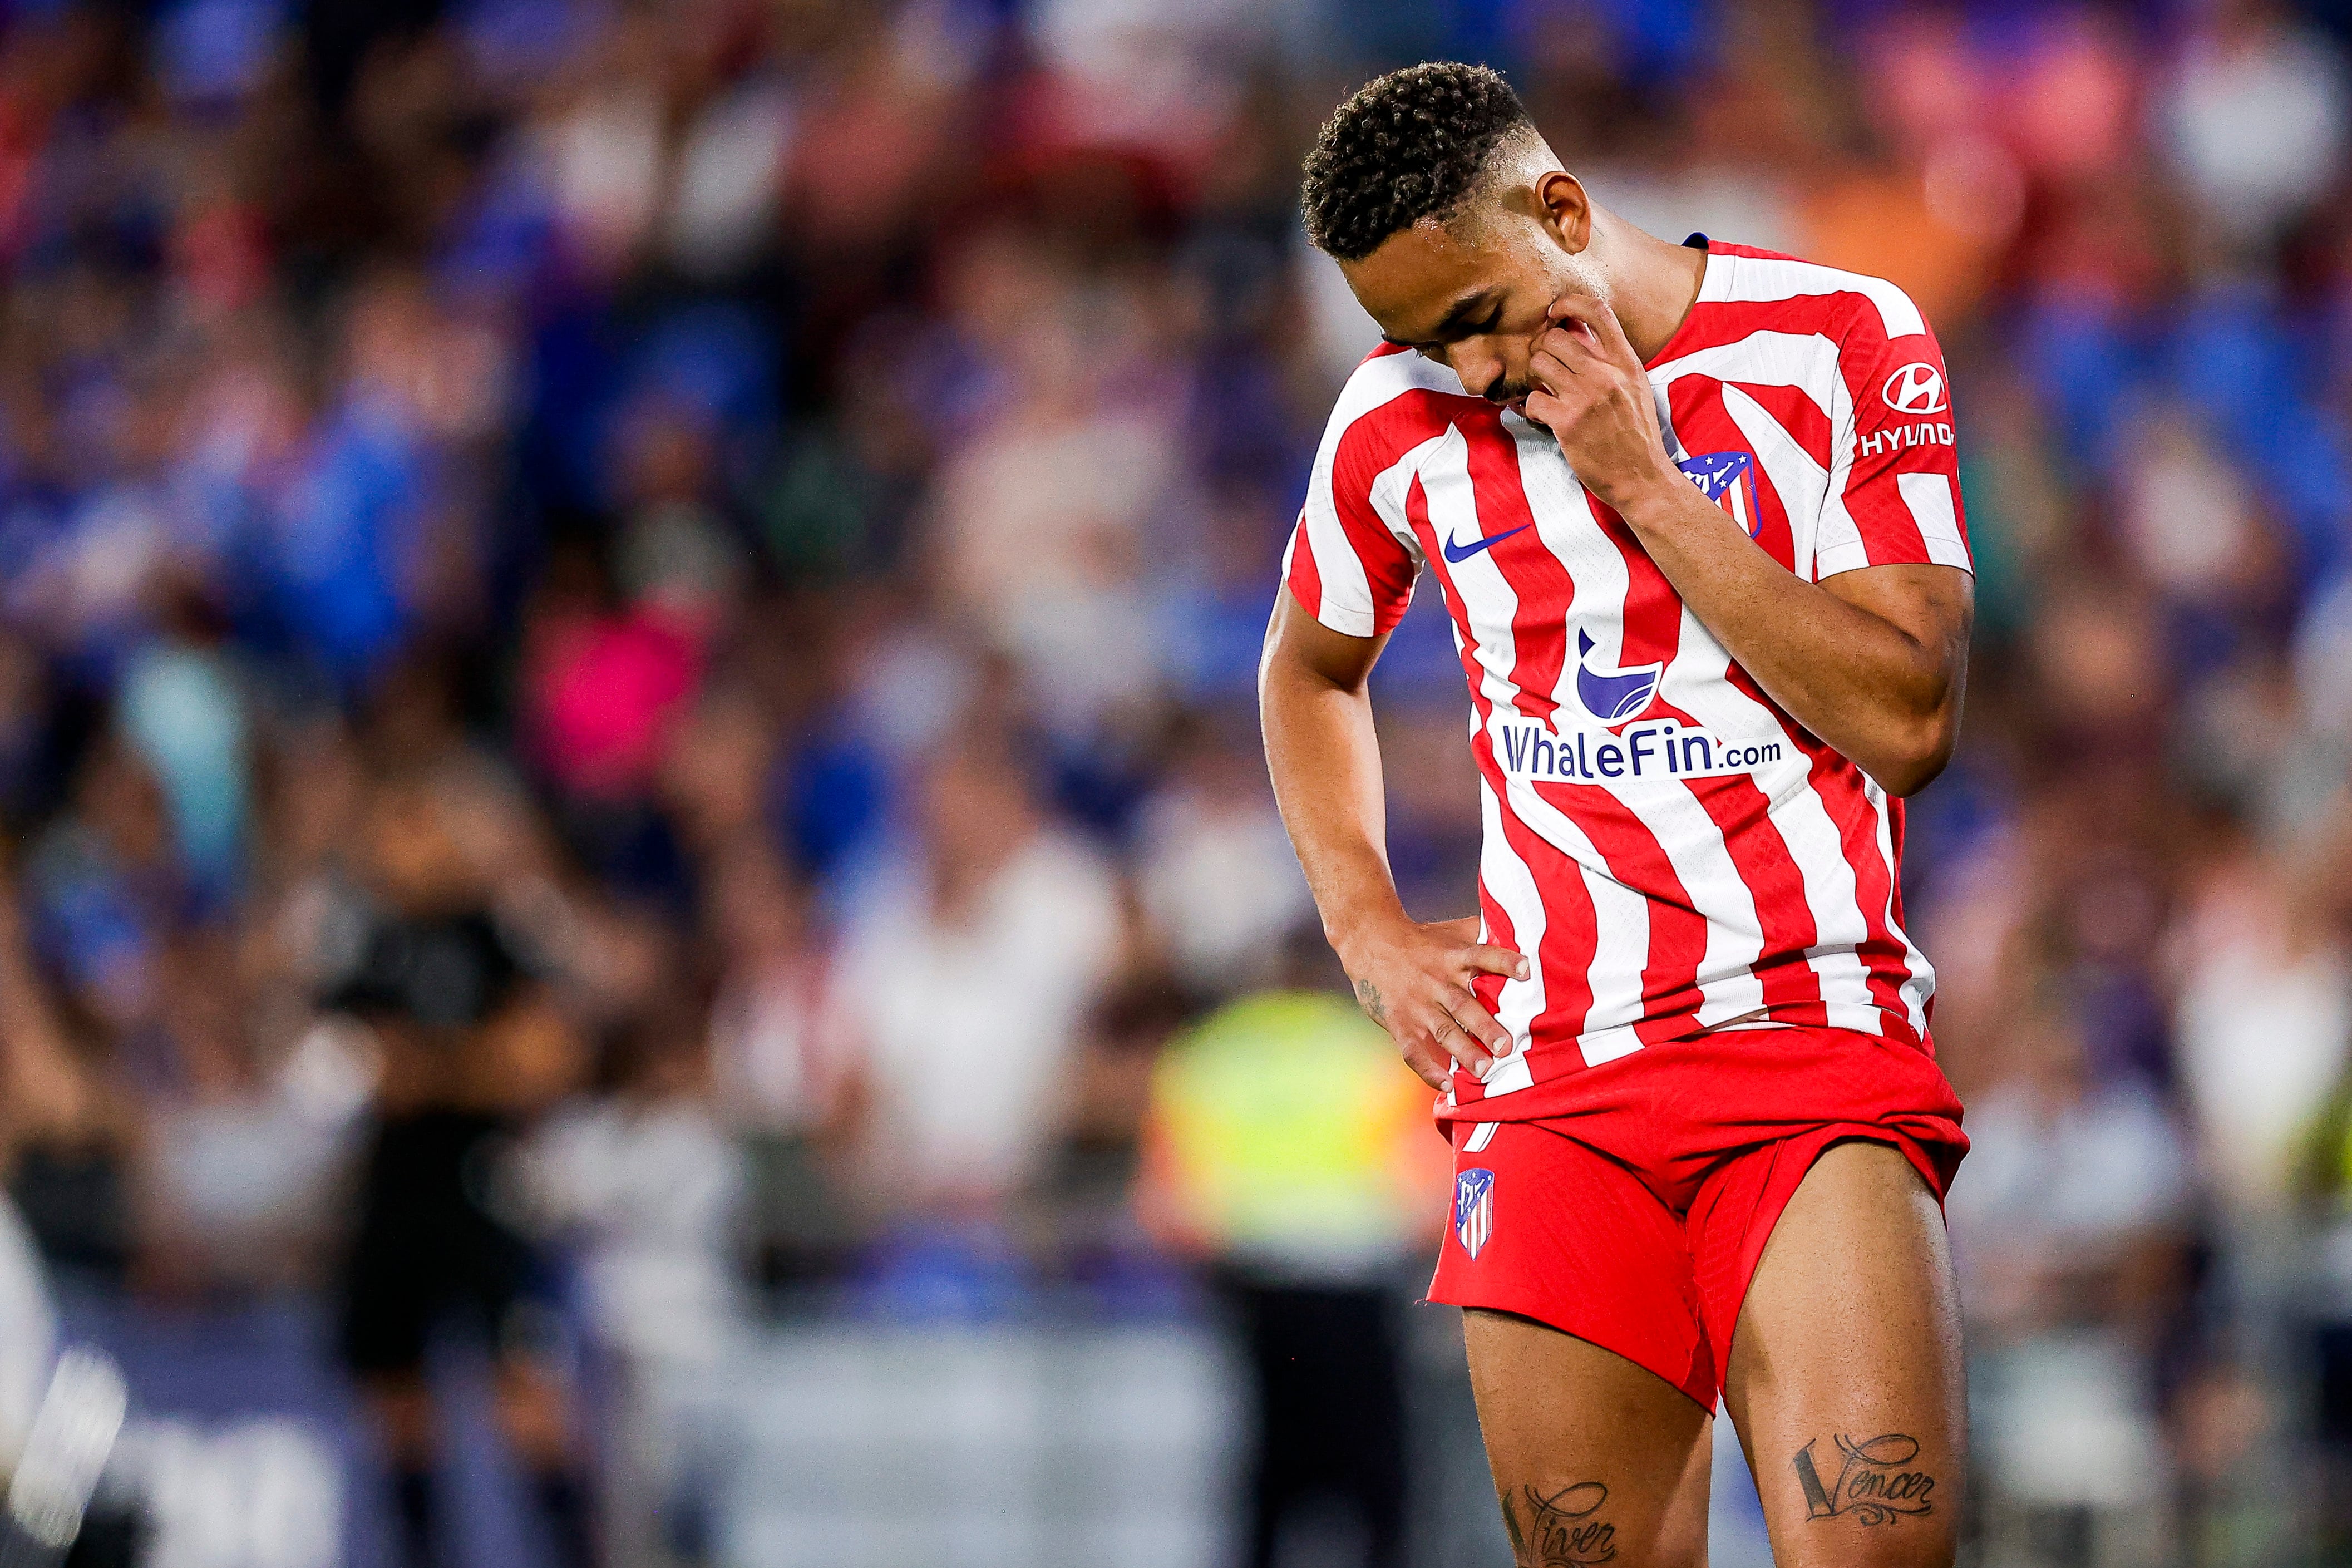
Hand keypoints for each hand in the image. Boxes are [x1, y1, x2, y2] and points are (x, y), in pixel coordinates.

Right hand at [1337, 914, 1528, 1089]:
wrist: (1370, 942)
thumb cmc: (1421, 940)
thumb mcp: (1452, 932)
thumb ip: (1483, 934)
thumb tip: (1521, 932)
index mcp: (1453, 957)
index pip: (1482, 956)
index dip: (1504, 962)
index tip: (1526, 970)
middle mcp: (1438, 981)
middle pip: (1464, 1004)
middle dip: (1485, 1026)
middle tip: (1507, 1046)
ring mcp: (1418, 1005)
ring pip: (1444, 1030)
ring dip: (1464, 1051)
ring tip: (1484, 1070)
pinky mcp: (1400, 1023)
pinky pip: (1414, 1050)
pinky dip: (1428, 1069)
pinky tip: (1446, 1085)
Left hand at [1525, 291, 1678, 513]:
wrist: (1643, 477)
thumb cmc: (1635, 434)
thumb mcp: (1634, 387)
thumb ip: (1610, 361)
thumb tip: (1577, 332)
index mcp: (1626, 362)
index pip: (1597, 310)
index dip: (1569, 302)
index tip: (1554, 313)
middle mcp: (1607, 374)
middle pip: (1556, 337)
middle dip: (1542, 350)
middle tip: (1544, 367)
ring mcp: (1587, 397)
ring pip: (1539, 364)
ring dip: (1533, 378)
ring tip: (1543, 391)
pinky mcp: (1568, 422)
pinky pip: (1531, 400)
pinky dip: (1530, 408)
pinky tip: (1542, 416)